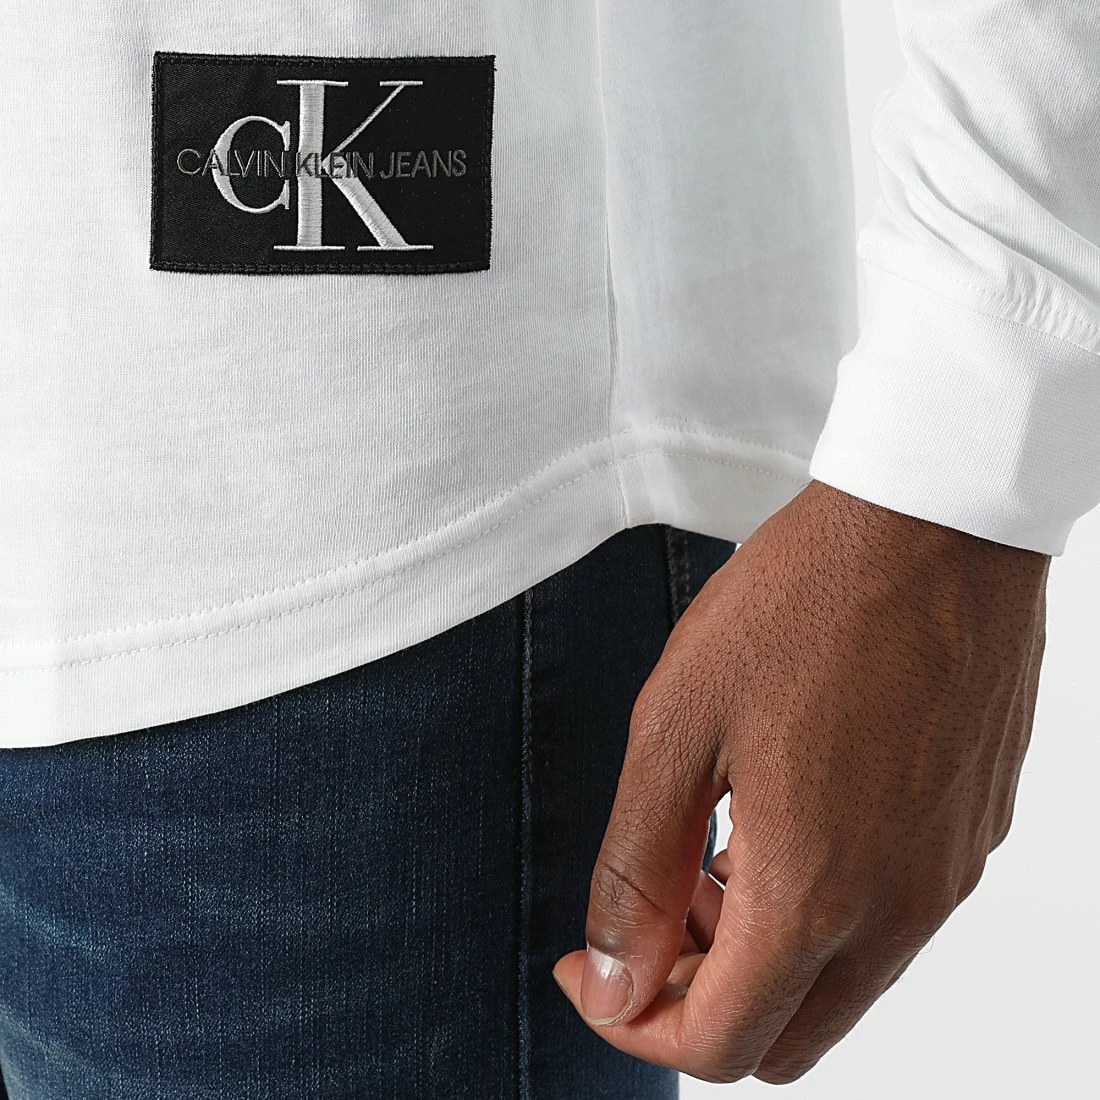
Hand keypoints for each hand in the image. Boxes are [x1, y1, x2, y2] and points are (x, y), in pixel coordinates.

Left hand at [551, 479, 1049, 1084]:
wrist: (930, 524)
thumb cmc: (800, 605)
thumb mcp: (677, 726)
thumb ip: (636, 868)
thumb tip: (609, 980)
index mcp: (814, 891)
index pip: (717, 1044)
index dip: (630, 1021)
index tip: (588, 964)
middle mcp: (897, 908)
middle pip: (783, 1037)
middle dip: (696, 997)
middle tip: (653, 901)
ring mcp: (947, 876)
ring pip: (838, 985)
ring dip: (758, 951)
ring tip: (710, 845)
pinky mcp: (970, 834)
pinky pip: (889, 922)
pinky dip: (821, 910)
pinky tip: (784, 813)